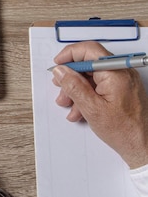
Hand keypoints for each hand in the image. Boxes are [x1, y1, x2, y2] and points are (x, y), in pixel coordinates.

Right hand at [52, 41, 147, 168]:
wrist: (142, 146)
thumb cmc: (124, 131)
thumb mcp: (91, 108)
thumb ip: (74, 86)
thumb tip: (61, 71)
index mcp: (116, 72)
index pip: (89, 50)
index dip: (69, 55)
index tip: (58, 64)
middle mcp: (122, 72)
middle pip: (90, 63)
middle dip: (71, 76)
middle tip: (60, 86)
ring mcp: (124, 80)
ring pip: (93, 75)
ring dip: (77, 88)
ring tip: (69, 103)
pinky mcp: (123, 88)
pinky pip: (101, 84)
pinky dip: (88, 93)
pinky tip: (80, 108)